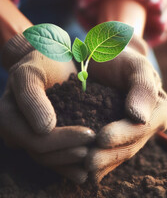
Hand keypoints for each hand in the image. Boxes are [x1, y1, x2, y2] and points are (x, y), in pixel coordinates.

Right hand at [0, 34, 94, 182]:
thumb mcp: (32, 71)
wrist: (50, 59)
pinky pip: (53, 155)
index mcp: (9, 115)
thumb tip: (44, 129)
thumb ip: (31, 96)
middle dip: (69, 153)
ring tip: (92, 163)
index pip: (35, 139)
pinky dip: (68, 164)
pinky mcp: (41, 135)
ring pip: (48, 158)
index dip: (62, 140)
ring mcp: (28, 135)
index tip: (90, 134)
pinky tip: (83, 170)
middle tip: (94, 150)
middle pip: (42, 153)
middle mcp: (16, 130)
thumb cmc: (41, 60)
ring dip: (70, 162)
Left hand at [83, 38, 166, 182]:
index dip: (124, 135)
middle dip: (111, 155)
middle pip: (132, 144)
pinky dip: (99, 162)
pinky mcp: (117, 136)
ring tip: (83, 168)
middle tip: (88, 162)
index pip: (143, 127)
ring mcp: (132, 132)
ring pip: (120, 153)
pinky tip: (83, 169)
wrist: (106, 59)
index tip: (102, 138)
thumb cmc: (121, 58)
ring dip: (103, 163)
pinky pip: (110, 152)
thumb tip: (141, 119)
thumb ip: (143, 88)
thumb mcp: (135, 66)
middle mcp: (147, 124)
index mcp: (157, 108)